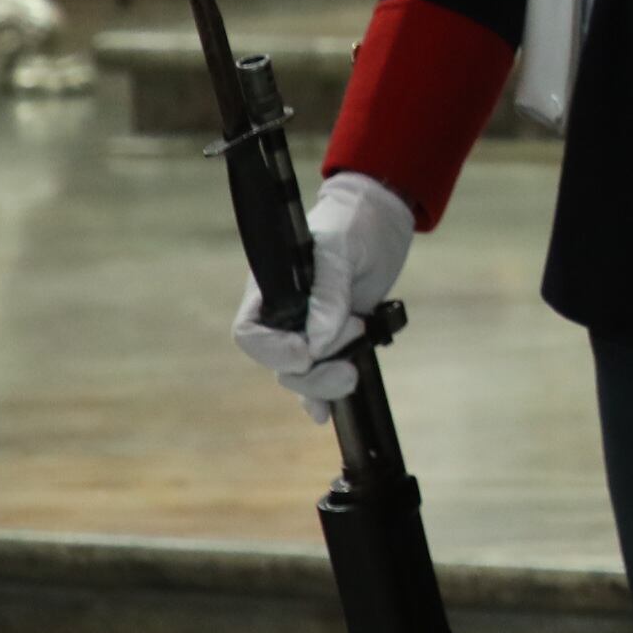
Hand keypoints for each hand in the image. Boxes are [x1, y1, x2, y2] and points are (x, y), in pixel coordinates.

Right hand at [231, 172, 415, 423]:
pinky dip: (325, 393)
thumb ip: (328, 292)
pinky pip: (323, 371)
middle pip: (280, 362)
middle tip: (349, 366)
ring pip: (302, 373)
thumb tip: (319, 340)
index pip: (251, 333)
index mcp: (270, 289)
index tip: (307, 354)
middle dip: (312, 372)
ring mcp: (310, 327)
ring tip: (357, 367)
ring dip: (326, 380)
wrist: (382, 219)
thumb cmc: (351, 222)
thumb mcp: (339, 249)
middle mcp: (284, 314)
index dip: (273, 351)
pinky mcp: (336, 336)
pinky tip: (326, 413)